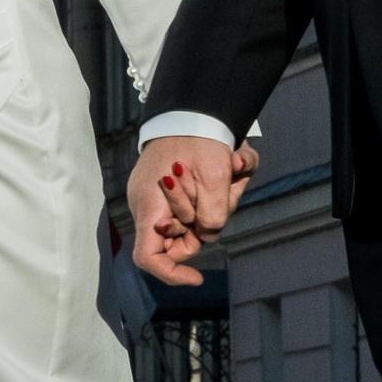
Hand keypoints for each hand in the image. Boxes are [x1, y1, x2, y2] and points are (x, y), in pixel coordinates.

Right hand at [127, 134, 256, 283]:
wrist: (194, 104)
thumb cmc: (199, 136)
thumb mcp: (215, 175)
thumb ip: (213, 215)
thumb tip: (208, 233)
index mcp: (151, 205)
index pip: (149, 257)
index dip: (172, 273)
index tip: (198, 277)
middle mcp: (151, 206)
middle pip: (182, 238)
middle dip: (211, 220)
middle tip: (228, 186)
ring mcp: (160, 198)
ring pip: (195, 220)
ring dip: (221, 200)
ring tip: (232, 167)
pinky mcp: (171, 190)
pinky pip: (197, 203)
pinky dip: (218, 190)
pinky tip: (230, 165)